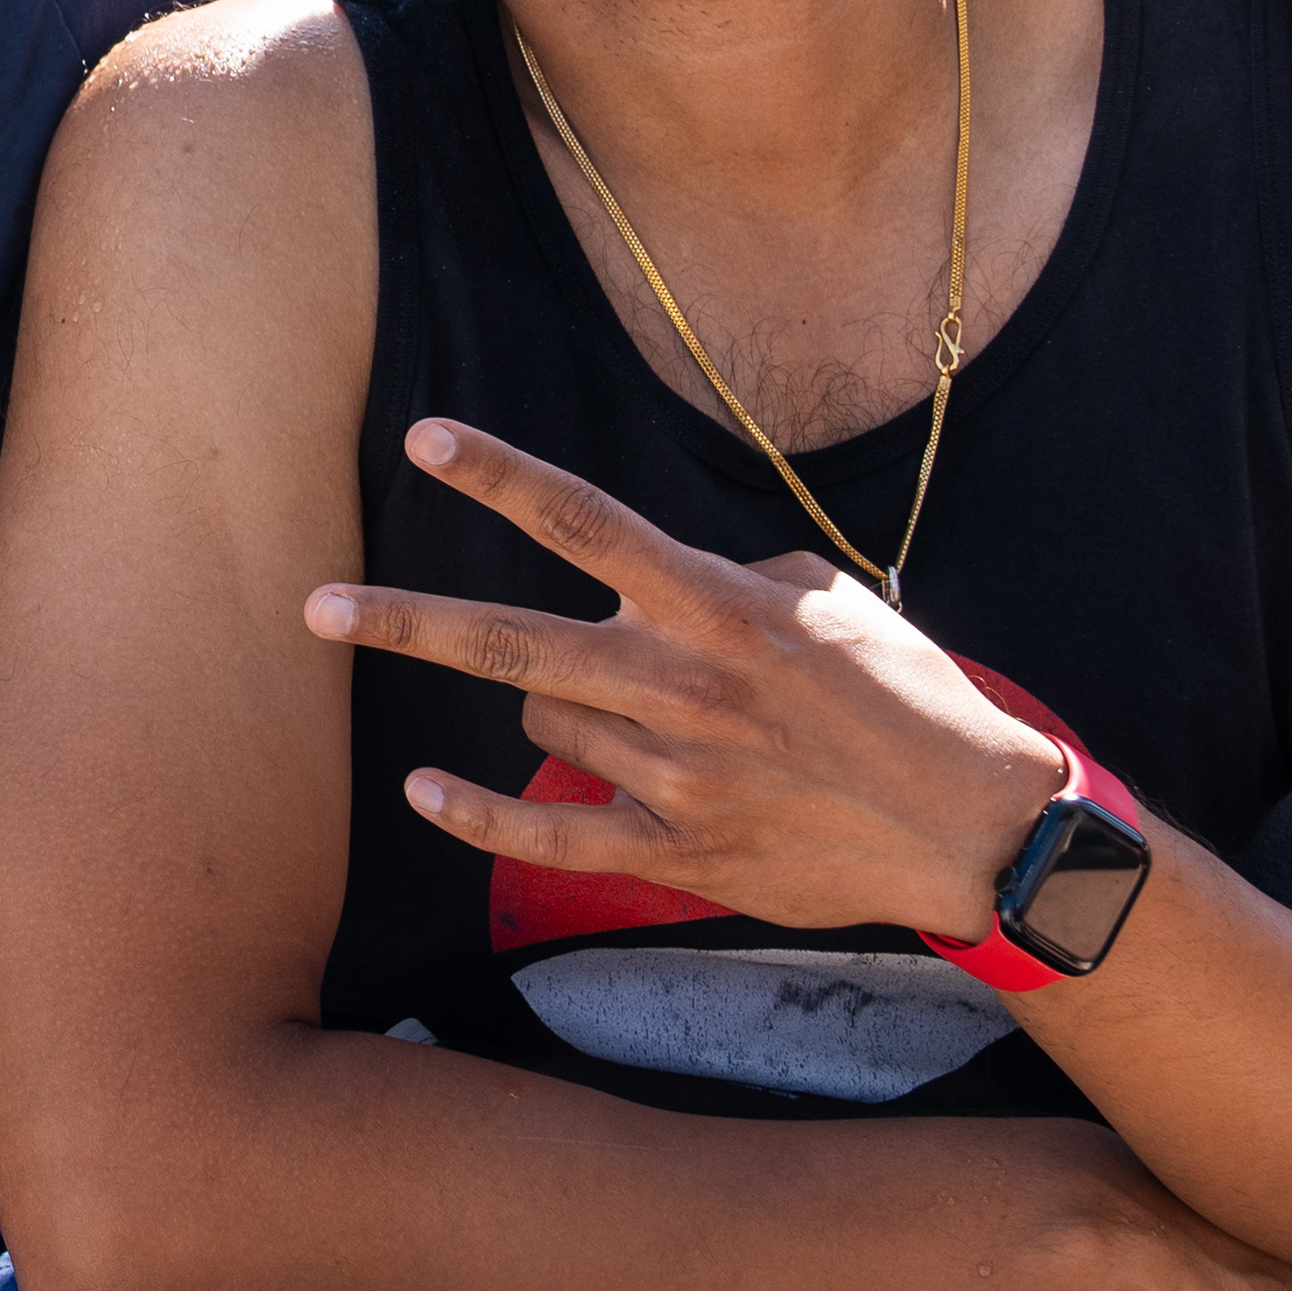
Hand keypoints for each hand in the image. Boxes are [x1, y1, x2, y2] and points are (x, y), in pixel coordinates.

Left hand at [303, 419, 1064, 939]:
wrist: (978, 829)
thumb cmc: (908, 700)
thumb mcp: (832, 603)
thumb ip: (736, 578)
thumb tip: (664, 576)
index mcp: (720, 606)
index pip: (585, 521)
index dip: (498, 474)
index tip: (424, 439)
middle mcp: (683, 683)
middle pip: (512, 639)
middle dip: (403, 623)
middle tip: (313, 608)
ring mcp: (676, 773)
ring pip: (543, 723)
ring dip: (546, 709)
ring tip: (616, 710)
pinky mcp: (681, 852)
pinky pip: (551, 834)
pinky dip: (481, 817)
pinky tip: (426, 794)